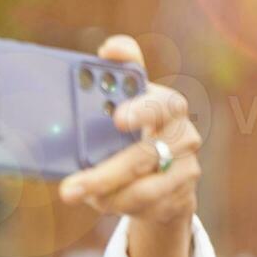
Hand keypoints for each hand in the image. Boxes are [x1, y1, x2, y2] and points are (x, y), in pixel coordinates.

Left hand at [58, 34, 200, 231]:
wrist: (166, 180)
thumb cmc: (134, 136)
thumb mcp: (123, 110)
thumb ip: (115, 79)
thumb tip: (109, 50)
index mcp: (167, 105)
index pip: (161, 101)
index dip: (141, 109)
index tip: (115, 118)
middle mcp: (183, 134)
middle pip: (143, 155)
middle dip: (105, 174)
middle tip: (70, 187)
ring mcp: (186, 166)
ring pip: (143, 188)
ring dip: (105, 194)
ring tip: (75, 193)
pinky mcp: (182, 196)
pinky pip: (144, 205)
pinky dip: (116, 204)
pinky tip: (100, 201)